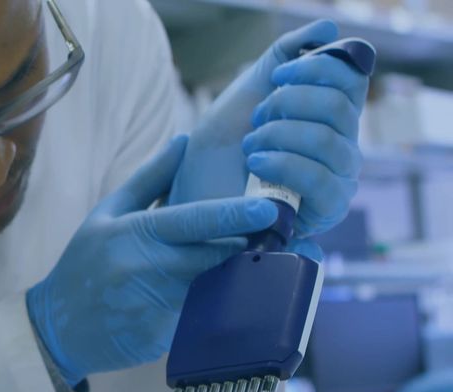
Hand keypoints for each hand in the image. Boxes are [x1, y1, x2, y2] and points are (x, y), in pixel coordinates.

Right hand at [27, 137, 278, 383]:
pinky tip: (233, 295)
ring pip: (211, 285)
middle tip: (279, 234)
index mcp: (130, 232)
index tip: (268, 207)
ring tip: (261, 262)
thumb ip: (148, 180)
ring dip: (237, 274)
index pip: (192, 220)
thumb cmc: (83, 265)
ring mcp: (153, 304)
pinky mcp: (162, 335)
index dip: (234, 214)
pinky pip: (201, 313)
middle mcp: (142, 267)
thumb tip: (185, 141)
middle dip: (245, 245)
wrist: (57, 329)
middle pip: (210, 254)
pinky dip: (219, 301)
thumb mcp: (106, 216)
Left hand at [171, 20, 369, 241]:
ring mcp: (338, 179)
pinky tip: (257, 163)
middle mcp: (341, 146)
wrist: (191, 199)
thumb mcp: (248, 93)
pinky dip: (286, 164)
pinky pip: (323, 180)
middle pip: (342, 107)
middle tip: (257, 119)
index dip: (317, 69)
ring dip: (281, 135)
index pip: (351, 80)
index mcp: (330, 116)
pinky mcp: (326, 210)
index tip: (278, 76)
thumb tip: (326, 29)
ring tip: (250, 146)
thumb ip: (283, 56)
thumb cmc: (219, 152)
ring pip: (331, 140)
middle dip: (290, 104)